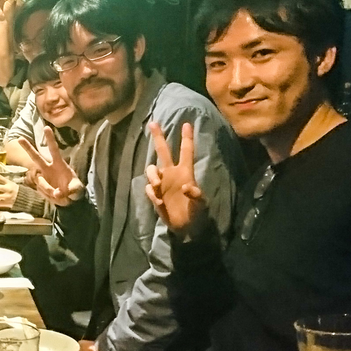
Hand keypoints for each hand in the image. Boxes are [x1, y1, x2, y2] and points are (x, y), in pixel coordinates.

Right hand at [15, 126, 82, 204]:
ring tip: (59, 195)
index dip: (50, 139)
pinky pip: (41, 191)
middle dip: (27, 147)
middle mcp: (48, 168)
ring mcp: (42, 177)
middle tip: (19, 138)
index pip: (54, 149)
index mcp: (59, 164)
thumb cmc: (74, 189)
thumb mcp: (77, 189)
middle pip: (36, 157)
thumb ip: (72, 190)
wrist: (69, 200)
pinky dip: (48, 196)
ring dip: (49, 189)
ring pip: (40, 181)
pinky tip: (54, 197)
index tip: (46, 128)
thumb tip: (57, 193)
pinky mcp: (39, 187)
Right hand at [143, 121, 208, 236]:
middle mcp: (172, 173)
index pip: (186, 152)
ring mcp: (163, 183)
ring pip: (152, 169)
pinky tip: (160, 201)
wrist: (185, 227)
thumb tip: (186, 186)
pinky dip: (153, 193)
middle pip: (163, 151)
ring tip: (157, 184)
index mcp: (185, 172)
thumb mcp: (201, 204)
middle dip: (158, 137)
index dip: (186, 138)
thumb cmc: (196, 213)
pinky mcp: (156, 194)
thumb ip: (196, 194)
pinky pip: (149, 188)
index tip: (186, 124)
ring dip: (152, 175)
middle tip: (153, 123)